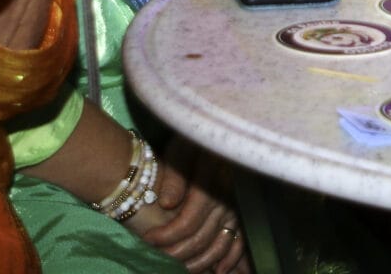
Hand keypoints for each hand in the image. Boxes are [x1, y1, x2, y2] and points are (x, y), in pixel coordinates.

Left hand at [136, 139, 249, 273]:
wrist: (218, 131)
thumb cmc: (195, 140)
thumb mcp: (181, 149)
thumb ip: (174, 176)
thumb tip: (167, 203)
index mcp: (209, 186)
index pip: (187, 223)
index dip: (167, 236)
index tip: (149, 239)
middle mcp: (225, 201)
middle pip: (201, 238)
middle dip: (177, 252)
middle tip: (157, 257)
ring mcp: (235, 208)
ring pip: (219, 245)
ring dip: (200, 262)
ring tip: (181, 268)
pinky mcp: (241, 212)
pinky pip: (239, 241)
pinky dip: (231, 259)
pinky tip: (220, 271)